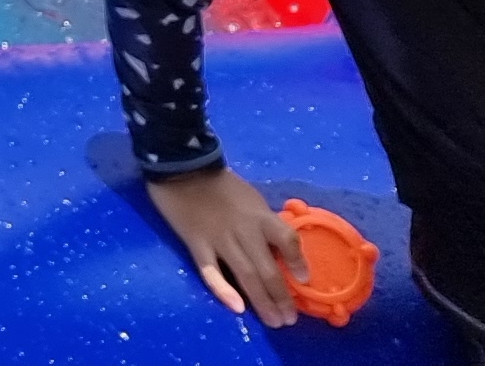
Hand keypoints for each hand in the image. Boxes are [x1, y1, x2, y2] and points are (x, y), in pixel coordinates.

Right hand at [144, 165, 304, 326]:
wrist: (180, 165)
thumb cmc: (220, 184)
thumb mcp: (251, 198)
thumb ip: (263, 223)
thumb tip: (279, 250)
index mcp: (260, 216)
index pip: (287, 240)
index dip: (298, 262)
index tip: (304, 280)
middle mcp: (244, 230)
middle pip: (267, 268)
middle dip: (281, 297)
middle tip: (288, 319)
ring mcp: (219, 238)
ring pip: (245, 275)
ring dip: (262, 301)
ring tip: (273, 320)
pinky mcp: (196, 243)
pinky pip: (210, 270)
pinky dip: (223, 289)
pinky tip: (237, 307)